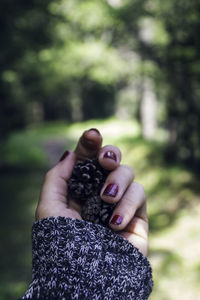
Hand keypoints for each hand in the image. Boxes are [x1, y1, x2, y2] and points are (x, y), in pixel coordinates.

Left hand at [35, 129, 147, 255]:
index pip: (87, 158)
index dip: (90, 144)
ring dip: (117, 181)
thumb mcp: (48, 207)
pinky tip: (114, 223)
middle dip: (110, 153)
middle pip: (112, 158)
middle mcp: (99, 191)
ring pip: (128, 172)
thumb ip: (56, 176)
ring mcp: (119, 201)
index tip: (91, 135)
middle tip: (104, 161)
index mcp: (79, 187)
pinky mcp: (137, 213)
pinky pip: (140, 194)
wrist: (84, 277)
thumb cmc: (62, 242)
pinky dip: (127, 204)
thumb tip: (71, 154)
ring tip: (106, 199)